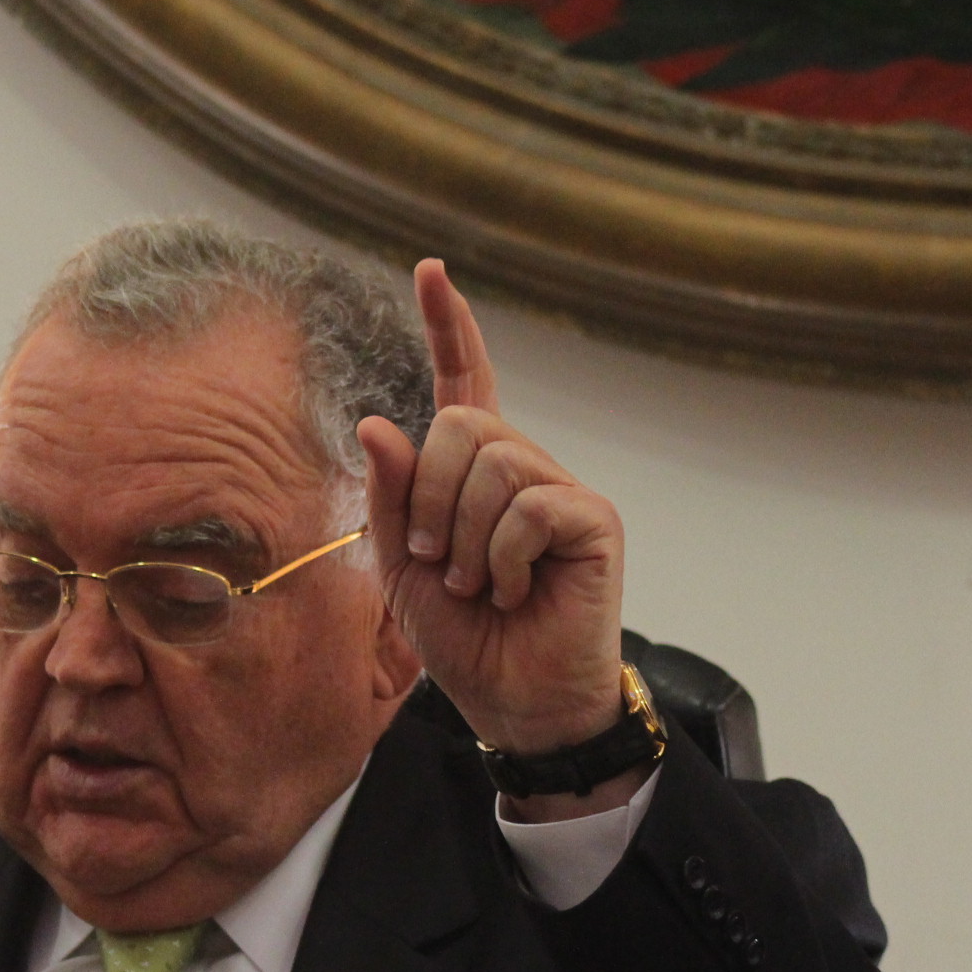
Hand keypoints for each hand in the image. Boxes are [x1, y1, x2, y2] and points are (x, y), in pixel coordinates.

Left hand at [361, 260, 630, 788]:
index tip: (430, 269)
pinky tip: (516, 591)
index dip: (448, 326)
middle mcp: (522, 466)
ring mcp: (561, 489)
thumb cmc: (466, 637)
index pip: (464, 382)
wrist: (515, 702)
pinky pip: (529, 505)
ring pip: (493, 464)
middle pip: (461, 425)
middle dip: (429, 499)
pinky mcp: (592, 519)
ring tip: (481, 585)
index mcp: (473, 472)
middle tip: (441, 561)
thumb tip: (379, 423)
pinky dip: (502, 557)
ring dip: (464, 538)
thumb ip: (391, 498)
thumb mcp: (402, 568)